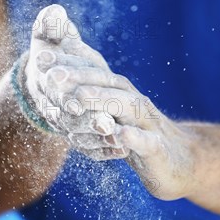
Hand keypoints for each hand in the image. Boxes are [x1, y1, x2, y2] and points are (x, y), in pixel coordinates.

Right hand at [23, 4, 116, 136]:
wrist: (50, 82)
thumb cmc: (53, 54)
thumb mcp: (49, 38)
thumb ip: (50, 27)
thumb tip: (54, 13)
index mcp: (45, 83)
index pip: (55, 91)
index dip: (66, 95)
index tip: (79, 101)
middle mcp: (53, 107)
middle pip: (69, 118)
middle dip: (87, 121)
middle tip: (106, 122)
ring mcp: (65, 126)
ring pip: (80, 136)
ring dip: (97, 138)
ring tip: (117, 136)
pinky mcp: (79, 138)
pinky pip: (90, 148)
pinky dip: (104, 150)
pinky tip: (123, 149)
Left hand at [52, 66, 197, 200]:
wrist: (178, 162)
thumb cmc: (138, 136)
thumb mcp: (112, 117)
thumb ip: (88, 99)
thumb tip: (57, 81)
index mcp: (120, 94)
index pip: (94, 73)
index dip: (70, 65)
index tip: (40, 57)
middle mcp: (134, 102)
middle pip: (108, 83)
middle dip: (79, 77)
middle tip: (51, 75)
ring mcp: (149, 124)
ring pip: (127, 106)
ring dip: (102, 100)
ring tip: (79, 97)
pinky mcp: (158, 149)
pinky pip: (147, 141)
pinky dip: (134, 137)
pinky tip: (119, 134)